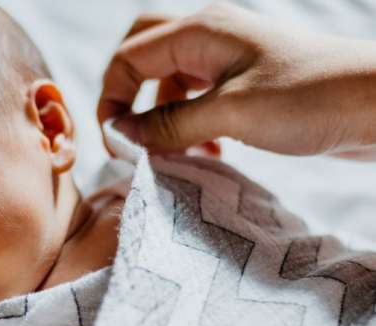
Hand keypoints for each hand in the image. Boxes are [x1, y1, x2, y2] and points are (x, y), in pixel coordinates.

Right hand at [98, 2, 375, 156]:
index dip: (114, 102)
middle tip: (130, 136)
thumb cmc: (309, 98)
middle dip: (128, 98)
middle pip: (142, 55)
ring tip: (176, 155)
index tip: (117, 144)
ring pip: (169, 83)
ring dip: (163, 120)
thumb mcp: (231, 114)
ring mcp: (224, 61)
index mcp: (200, 31)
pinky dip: (189, 128)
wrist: (370, 105)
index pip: (129, 59)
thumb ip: (173, 123)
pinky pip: (196, 101)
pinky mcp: (238, 85)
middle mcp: (207, 39)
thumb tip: (125, 135)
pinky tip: (206, 153)